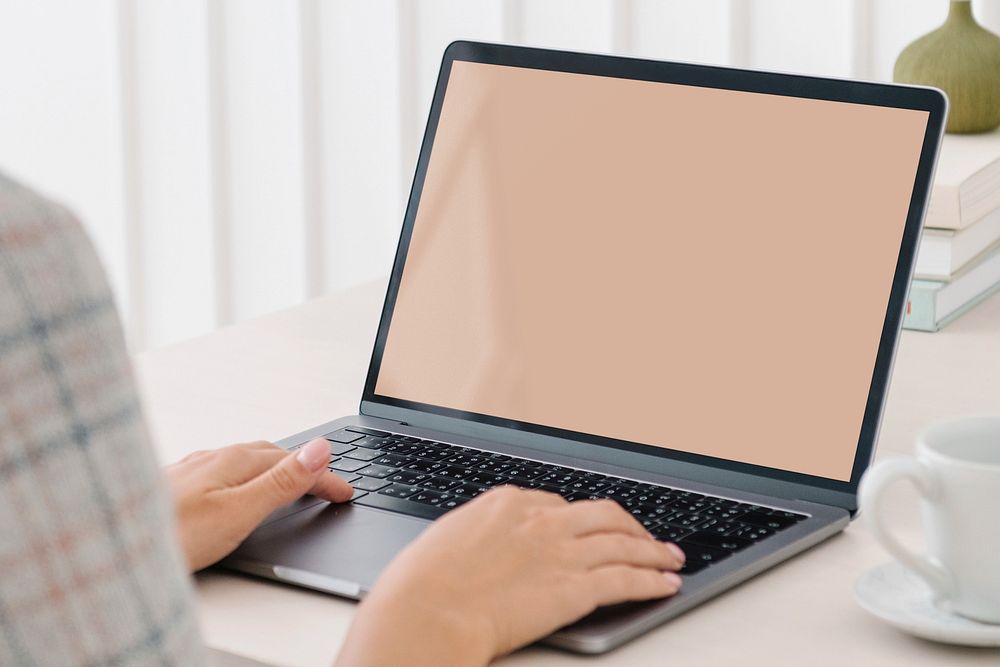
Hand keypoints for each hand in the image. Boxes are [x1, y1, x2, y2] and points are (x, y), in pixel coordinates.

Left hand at [165, 438, 351, 570]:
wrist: (108, 545)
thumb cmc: (170, 536)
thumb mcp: (239, 512)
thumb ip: (282, 481)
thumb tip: (320, 449)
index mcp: (235, 460)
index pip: (296, 461)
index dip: (325, 477)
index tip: (346, 492)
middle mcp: (213, 457)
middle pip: (271, 455)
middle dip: (304, 467)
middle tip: (327, 486)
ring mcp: (191, 469)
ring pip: (244, 461)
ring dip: (275, 469)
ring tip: (292, 482)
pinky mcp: (174, 485)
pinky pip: (223, 471)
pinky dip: (247, 478)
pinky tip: (236, 491)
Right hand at [336, 486, 683, 665]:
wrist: (428, 610)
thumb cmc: (422, 582)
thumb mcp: (446, 540)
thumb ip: (478, 536)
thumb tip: (483, 544)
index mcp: (507, 502)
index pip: (558, 504)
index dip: (581, 519)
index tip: (590, 529)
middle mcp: (541, 520)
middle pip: (602, 514)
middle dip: (629, 525)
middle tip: (645, 536)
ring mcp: (561, 551)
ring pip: (623, 542)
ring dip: (653, 550)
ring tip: (671, 558)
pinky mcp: (576, 588)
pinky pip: (626, 578)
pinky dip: (652, 580)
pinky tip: (665, 584)